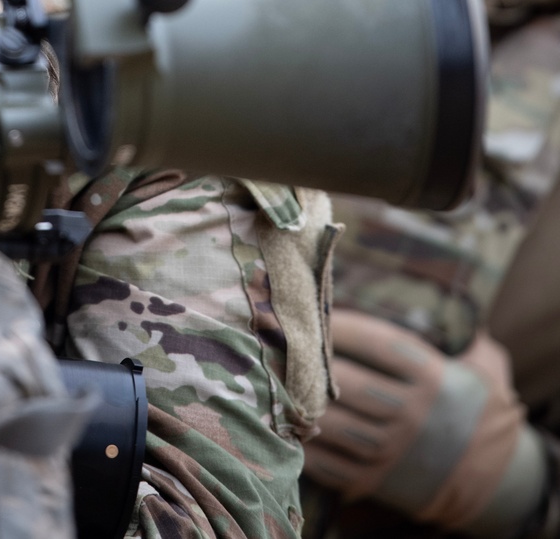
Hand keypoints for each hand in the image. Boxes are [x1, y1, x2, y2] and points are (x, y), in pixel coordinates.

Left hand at [303, 310, 546, 534]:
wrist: (494, 480)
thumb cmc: (478, 408)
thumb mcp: (484, 367)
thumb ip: (467, 334)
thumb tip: (447, 292)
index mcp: (434, 379)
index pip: (380, 344)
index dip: (346, 326)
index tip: (320, 310)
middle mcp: (412, 414)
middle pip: (350, 383)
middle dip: (313, 363)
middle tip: (285, 342)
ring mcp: (393, 451)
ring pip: (337, 424)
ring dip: (302, 403)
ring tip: (277, 380)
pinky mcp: (377, 480)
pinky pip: (333, 463)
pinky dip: (306, 445)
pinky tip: (286, 423)